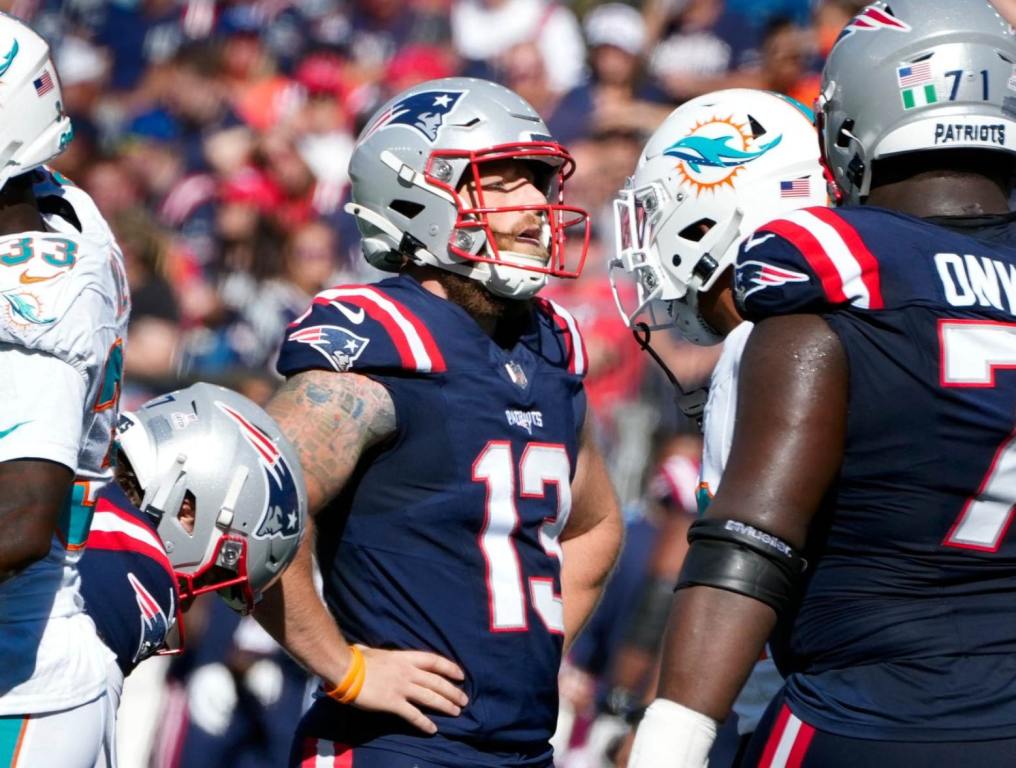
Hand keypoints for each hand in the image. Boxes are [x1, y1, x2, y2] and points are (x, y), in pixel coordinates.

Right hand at [350, 647, 468, 733]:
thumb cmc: (357, 659)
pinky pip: (413, 714)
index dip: (449, 668)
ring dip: (445, 705)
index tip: (460, 675)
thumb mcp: (373, 651)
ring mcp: (401, 687)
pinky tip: (432, 729)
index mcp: (405, 657)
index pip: (434, 661)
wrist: (346, 670)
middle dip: (452, 691)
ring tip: (456, 712)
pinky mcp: (393, 703)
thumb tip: (365, 648)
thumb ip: (377, 652)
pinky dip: (424, 722)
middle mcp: (408, 672)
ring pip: (430, 697)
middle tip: (464, 700)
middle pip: (437, 682)